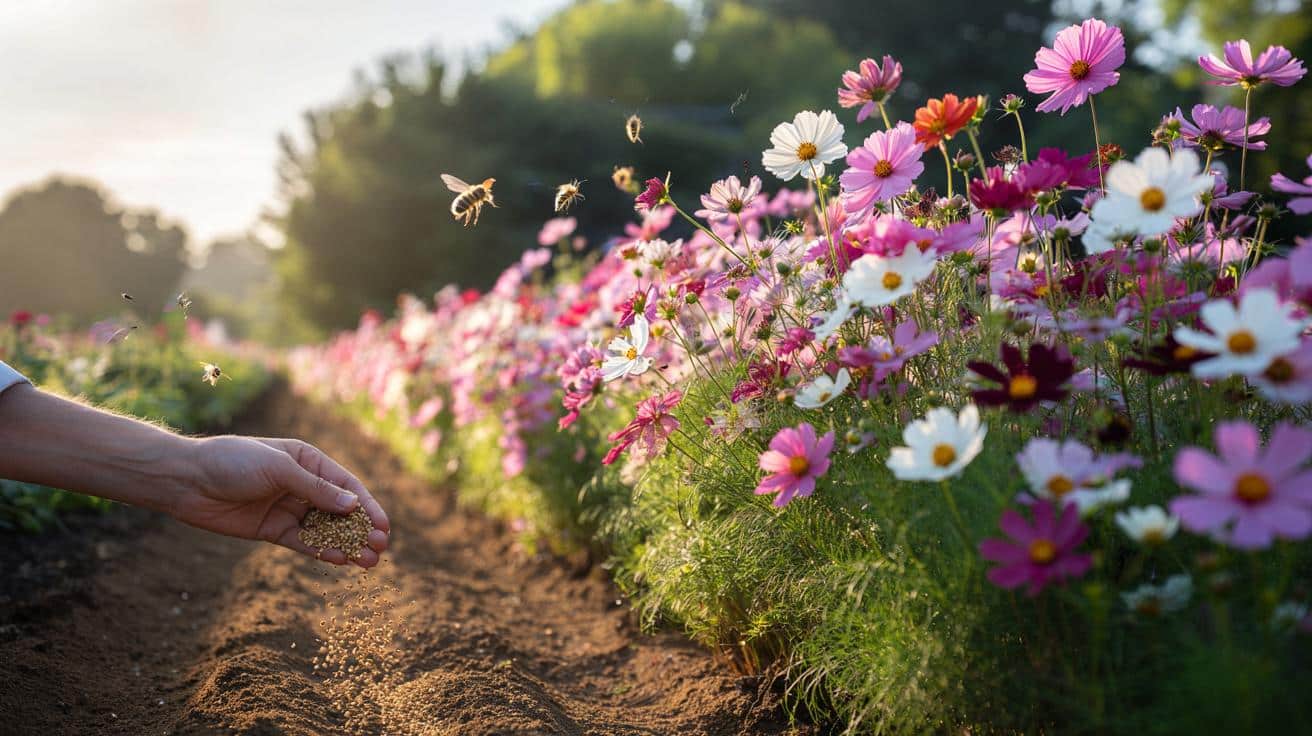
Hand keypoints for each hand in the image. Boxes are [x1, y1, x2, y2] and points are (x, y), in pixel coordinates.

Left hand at [172, 436, 389, 566]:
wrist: (187, 480)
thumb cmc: (232, 461)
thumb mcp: (278, 469)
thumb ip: (315, 489)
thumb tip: (353, 506)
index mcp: (308, 460)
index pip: (346, 486)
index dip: (368, 506)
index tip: (385, 526)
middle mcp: (302, 484)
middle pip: (339, 510)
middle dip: (362, 529)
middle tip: (381, 548)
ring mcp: (288, 508)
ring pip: (324, 529)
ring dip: (346, 545)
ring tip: (369, 562)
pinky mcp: (272, 530)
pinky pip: (303, 542)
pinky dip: (321, 552)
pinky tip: (339, 562)